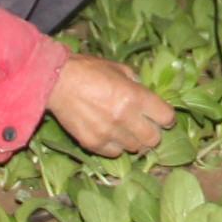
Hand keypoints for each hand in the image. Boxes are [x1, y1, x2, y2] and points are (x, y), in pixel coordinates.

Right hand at [47, 53, 174, 156]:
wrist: (55, 82)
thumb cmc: (87, 70)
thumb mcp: (118, 68)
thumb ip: (136, 83)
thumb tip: (147, 95)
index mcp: (134, 96)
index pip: (166, 117)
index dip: (166, 117)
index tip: (162, 117)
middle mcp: (124, 118)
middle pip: (153, 139)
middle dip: (153, 133)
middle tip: (146, 127)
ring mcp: (108, 133)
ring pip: (134, 148)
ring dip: (134, 140)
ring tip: (125, 130)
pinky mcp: (93, 144)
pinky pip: (114, 153)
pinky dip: (115, 146)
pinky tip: (110, 135)